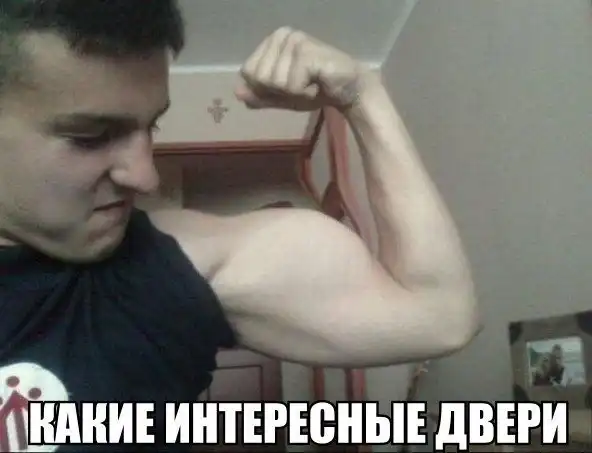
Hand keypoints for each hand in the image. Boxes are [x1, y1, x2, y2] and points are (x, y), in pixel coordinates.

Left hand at [235, 27, 368, 111]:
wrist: (348, 91)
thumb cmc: (315, 90)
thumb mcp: (282, 97)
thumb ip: (259, 95)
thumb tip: (237, 92)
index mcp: (271, 41)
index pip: (248, 73)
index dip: (266, 89)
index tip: (289, 86)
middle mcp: (281, 35)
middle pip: (258, 78)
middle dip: (280, 91)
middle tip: (302, 85)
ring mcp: (293, 40)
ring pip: (274, 82)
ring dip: (294, 93)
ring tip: (311, 83)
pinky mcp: (305, 51)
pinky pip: (290, 85)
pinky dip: (304, 93)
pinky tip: (318, 83)